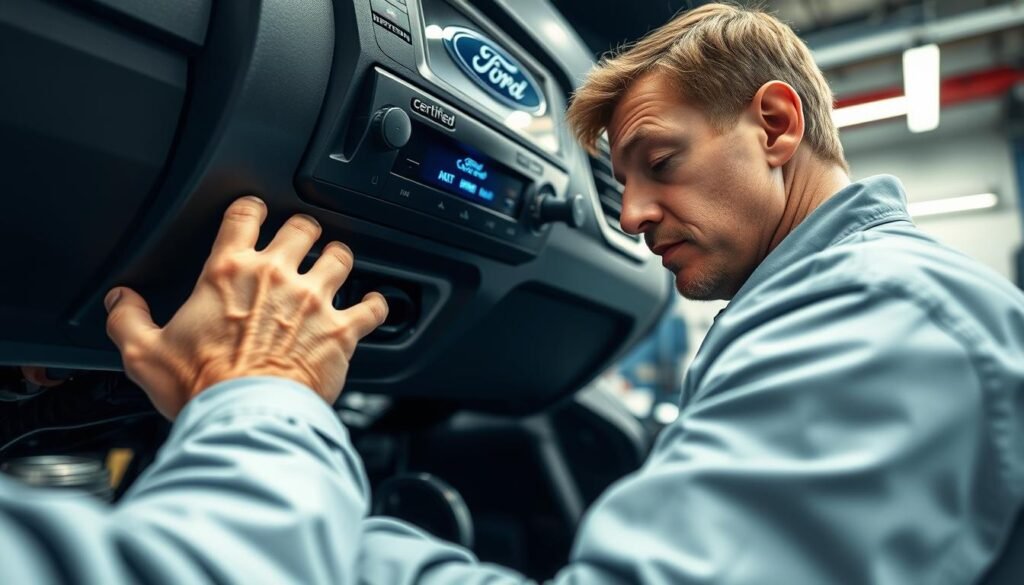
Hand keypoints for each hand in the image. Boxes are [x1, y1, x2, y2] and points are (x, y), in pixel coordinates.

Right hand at [104, 196, 387, 418]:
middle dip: (303, 230)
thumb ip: (129, 319)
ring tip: (336, 266)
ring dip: (339, 259)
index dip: (251, 208)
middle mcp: (277, 276)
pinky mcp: (342, 330)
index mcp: (229, 272)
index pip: (244, 214)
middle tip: (301, 241)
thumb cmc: (201, 386)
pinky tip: (373, 306)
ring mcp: (314, 300)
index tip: (254, 212)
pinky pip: (373, 307)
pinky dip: (376, 305)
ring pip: (341, 257)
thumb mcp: (145, 353)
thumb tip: (121, 300)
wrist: (247, 417)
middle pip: (302, 227)